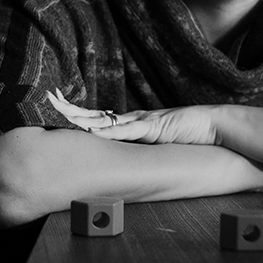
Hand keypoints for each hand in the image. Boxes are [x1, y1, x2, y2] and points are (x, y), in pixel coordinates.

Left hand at [47, 89, 217, 146]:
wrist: (214, 126)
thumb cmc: (190, 137)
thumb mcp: (159, 145)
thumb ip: (144, 150)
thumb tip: (128, 163)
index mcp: (132, 124)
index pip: (98, 118)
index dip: (77, 113)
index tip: (58, 107)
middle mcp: (132, 120)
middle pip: (94, 114)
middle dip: (69, 108)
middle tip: (48, 98)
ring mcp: (141, 122)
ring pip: (104, 120)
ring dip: (81, 117)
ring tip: (59, 111)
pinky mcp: (152, 128)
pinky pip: (125, 131)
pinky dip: (107, 131)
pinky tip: (91, 130)